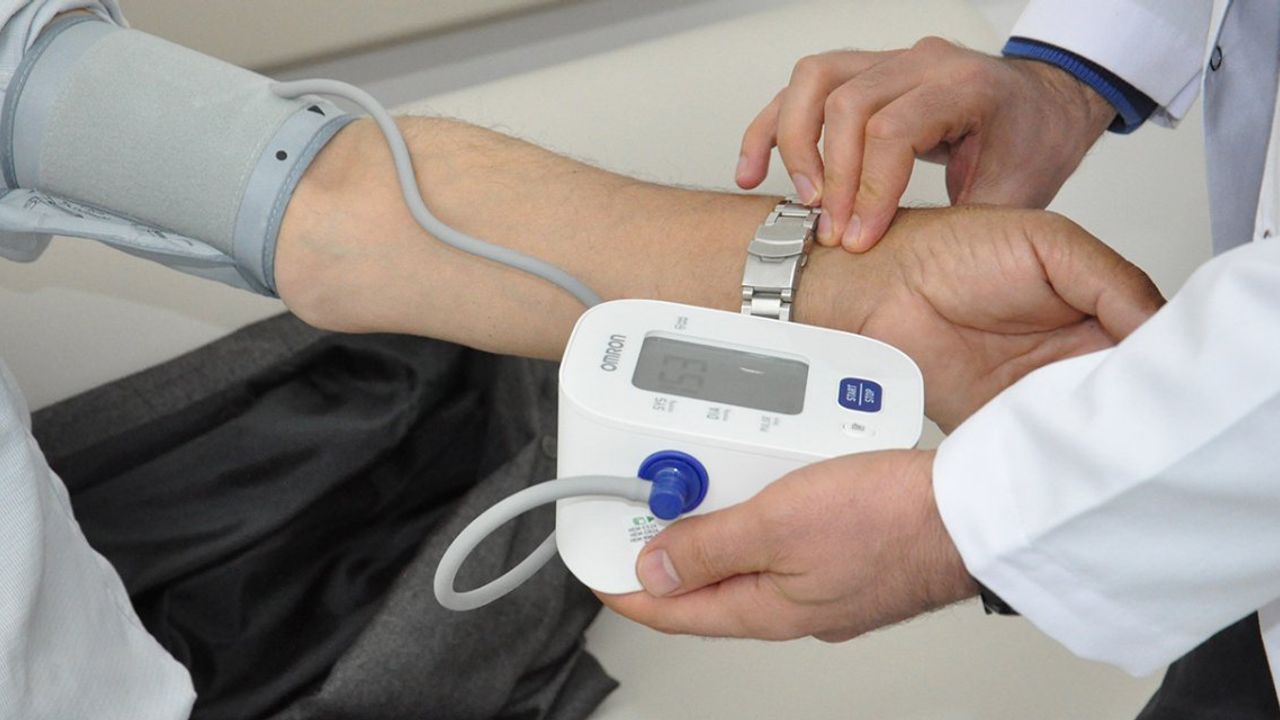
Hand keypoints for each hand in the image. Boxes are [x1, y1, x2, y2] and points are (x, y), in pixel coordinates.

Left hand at [601, 449, 974, 640]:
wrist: (972, 509)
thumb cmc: (893, 522)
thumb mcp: (777, 525)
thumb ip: (709, 546)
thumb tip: (653, 567)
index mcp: (763, 609)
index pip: (670, 609)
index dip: (623, 586)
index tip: (593, 564)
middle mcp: (788, 601)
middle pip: (704, 576)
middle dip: (665, 537)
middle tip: (638, 498)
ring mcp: (818, 576)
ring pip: (744, 548)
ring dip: (713, 514)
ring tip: (695, 474)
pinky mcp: (843, 548)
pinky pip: (781, 531)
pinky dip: (757, 503)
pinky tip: (760, 473)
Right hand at [735, 38, 1116, 251]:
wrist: (1042, 107)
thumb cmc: (1032, 143)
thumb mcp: (1013, 196)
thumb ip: (964, 228)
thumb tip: (917, 273)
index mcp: (965, 86)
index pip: (894, 129)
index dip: (870, 190)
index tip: (859, 238)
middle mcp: (923, 63)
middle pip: (847, 102)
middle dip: (831, 175)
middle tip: (830, 229)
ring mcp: (889, 63)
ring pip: (814, 80)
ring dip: (792, 142)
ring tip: (794, 199)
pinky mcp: (863, 72)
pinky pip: (803, 88)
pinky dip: (772, 127)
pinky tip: (755, 167)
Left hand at [802, 206, 1162, 431]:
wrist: (876, 289)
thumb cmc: (951, 251)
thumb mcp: (1049, 244)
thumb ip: (1111, 281)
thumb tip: (1160, 326)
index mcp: (1094, 308)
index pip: (1152, 343)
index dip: (1167, 363)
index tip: (1175, 379)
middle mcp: (1071, 354)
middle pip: (1127, 392)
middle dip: (1139, 405)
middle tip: (1147, 413)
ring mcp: (1038, 392)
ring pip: (1092, 426)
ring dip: (1101, 432)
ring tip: (1109, 431)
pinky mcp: (1003, 424)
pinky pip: (1043, 447)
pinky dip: (1058, 452)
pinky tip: (1069, 448)